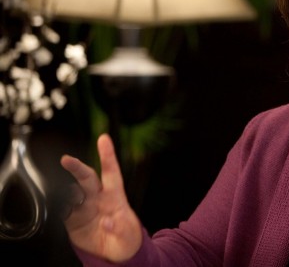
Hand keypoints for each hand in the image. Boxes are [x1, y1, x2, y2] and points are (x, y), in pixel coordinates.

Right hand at [60, 134, 141, 262]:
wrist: (114, 254)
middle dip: (77, 167)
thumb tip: (109, 222)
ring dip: (65, 191)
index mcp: (115, 197)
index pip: (112, 172)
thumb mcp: (129, 236)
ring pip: (70, 192)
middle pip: (86, 178)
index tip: (103, 139)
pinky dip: (55, 206)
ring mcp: (83, 208)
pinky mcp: (71, 219)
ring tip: (68, 199)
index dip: (107, 155)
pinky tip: (54, 206)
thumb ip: (121, 228)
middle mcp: (98, 198)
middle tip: (66, 159)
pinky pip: (60, 210)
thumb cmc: (126, 239)